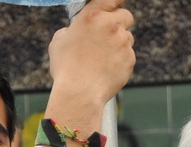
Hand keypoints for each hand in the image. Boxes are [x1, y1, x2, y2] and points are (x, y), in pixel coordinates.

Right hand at [46, 0, 135, 134]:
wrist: (80, 93)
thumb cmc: (66, 68)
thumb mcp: (59, 41)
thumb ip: (72, 29)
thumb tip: (76, 31)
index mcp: (92, 15)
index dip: (116, 2)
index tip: (116, 5)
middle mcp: (110, 25)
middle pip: (126, 15)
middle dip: (120, 22)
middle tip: (109, 34)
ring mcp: (123, 42)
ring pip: (128, 37)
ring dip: (120, 43)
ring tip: (103, 57)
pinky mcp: (130, 59)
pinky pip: (129, 55)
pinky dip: (121, 60)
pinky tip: (108, 68)